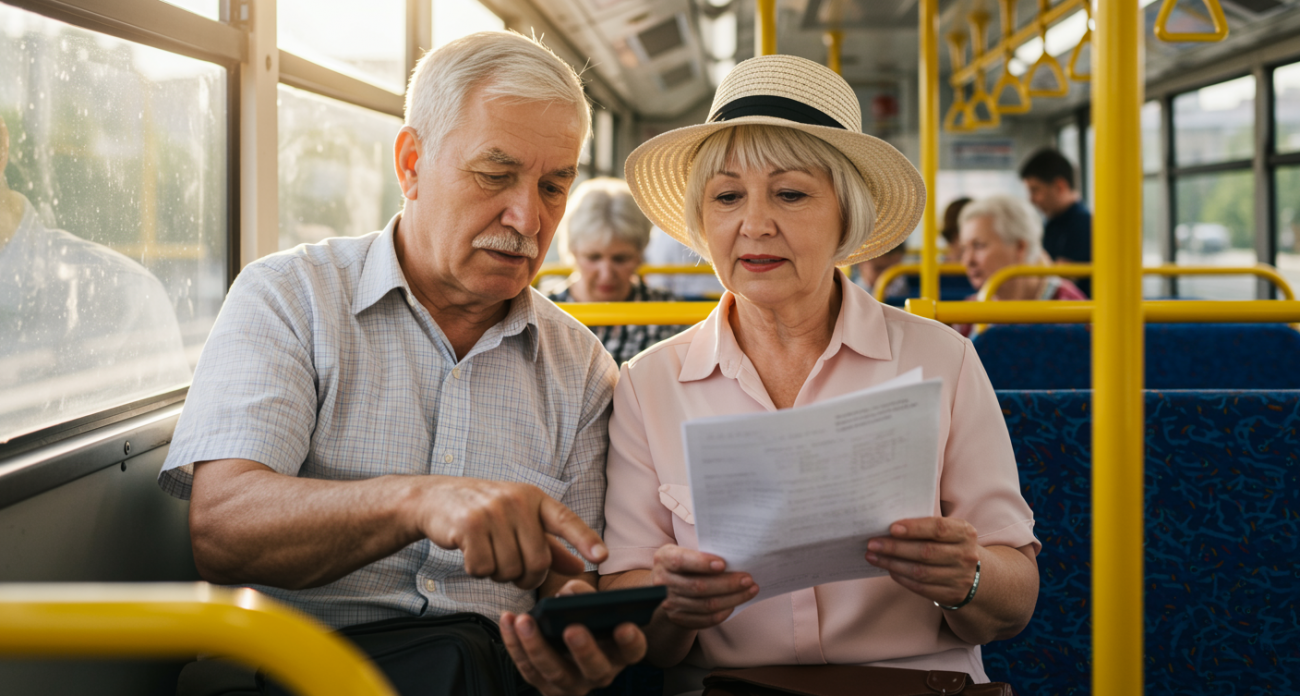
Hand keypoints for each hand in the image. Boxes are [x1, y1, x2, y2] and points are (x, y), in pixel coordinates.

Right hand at [412, 477, 605, 589]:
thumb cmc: (484, 511)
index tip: (602, 557)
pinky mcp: (468, 525)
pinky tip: (472, 554)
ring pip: (510, 568)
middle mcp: (516, 501)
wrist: (435, 498)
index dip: (585, 540)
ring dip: (500, 574)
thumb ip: (550, 545)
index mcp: (534, 498)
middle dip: (527, 577)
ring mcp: (492, 511)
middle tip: (513, 572)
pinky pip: (483, 568)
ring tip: (489, 556)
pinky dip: (478, 571)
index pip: (566, 520)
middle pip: (537, 560)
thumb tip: (580, 567)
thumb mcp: (520, 520)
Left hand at [500, 580, 646, 695]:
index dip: (631, 640)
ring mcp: (572, 684)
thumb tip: (567, 593)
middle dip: (583, 649)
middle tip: (571, 629)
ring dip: (537, 646)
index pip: (632, 650)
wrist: (571, 638)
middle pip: (594, 667)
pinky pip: (528, 668)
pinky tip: (508, 621)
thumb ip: (584, 594)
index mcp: (620, 652)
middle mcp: (600, 672)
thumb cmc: (587, 616)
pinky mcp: (545, 685)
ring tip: (524, 621)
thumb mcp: (593, 604)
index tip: (625, 626)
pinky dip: (515, 645)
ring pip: (555, 672)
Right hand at [651, 545, 756, 628]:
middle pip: (698, 586)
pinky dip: (723, 613)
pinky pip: (705, 620)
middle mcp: (662, 582)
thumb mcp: (685, 551)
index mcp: (664, 559)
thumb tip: (736, 558)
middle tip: (748, 579)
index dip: (702, 563)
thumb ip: (703, 553)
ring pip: (705, 605)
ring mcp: (669, 603)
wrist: (666, 586)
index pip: (681, 561)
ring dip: (732, 599)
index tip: (724, 564)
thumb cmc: (685, 563)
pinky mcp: (678, 619)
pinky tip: (735, 604)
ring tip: (750, 590)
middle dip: (727, 583)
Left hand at [865, 517, 980, 607]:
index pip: (938, 529)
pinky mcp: (951, 595)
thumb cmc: (949, 545)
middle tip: (872, 543)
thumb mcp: (948, 531)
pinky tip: (888, 569)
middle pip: (925, 552)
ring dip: (892, 564)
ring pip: (920, 572)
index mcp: (964, 533)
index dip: (914, 528)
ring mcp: (960, 578)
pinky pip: (920, 587)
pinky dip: (901, 577)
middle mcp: (966, 555)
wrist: (973, 574)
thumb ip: (925, 527)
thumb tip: (889, 527)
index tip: (891, 528)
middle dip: (895, 547)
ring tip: (872, 556)